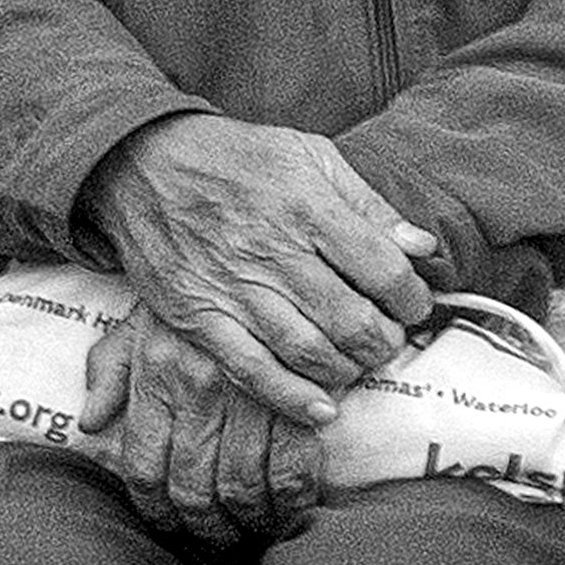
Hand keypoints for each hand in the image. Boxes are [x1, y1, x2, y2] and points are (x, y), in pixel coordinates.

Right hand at [76, 113, 438, 423]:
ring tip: (358, 363)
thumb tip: (422, 247)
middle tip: (390, 341)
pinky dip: (291, 397)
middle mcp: (272, 252)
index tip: (414, 305)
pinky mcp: (197, 317)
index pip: (383, 269)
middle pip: (351, 320)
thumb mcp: (311, 156)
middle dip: (385, 342)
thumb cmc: (238, 159)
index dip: (412, 298)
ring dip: (347, 369)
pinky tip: (322, 409)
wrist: (142, 163)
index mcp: (308, 207)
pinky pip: (250, 369)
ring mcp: (232, 289)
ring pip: (308, 350)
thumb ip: (369, 204)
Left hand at [82, 302, 327, 537]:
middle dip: (203, 524)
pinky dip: (291, 499)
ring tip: (253, 527)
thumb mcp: (141, 318)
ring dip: (247, 520)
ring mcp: (250, 395)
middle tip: (216, 536)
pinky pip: (292, 468)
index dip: (154, 507)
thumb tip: (90, 423)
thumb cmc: (199, 279)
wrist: (254, 229)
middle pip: (191, 486)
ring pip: (240, 486)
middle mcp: (198, 390)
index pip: (143, 466)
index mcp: (157, 374)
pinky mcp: (301, 394)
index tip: (169, 521)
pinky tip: (291, 506)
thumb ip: (112, 370)